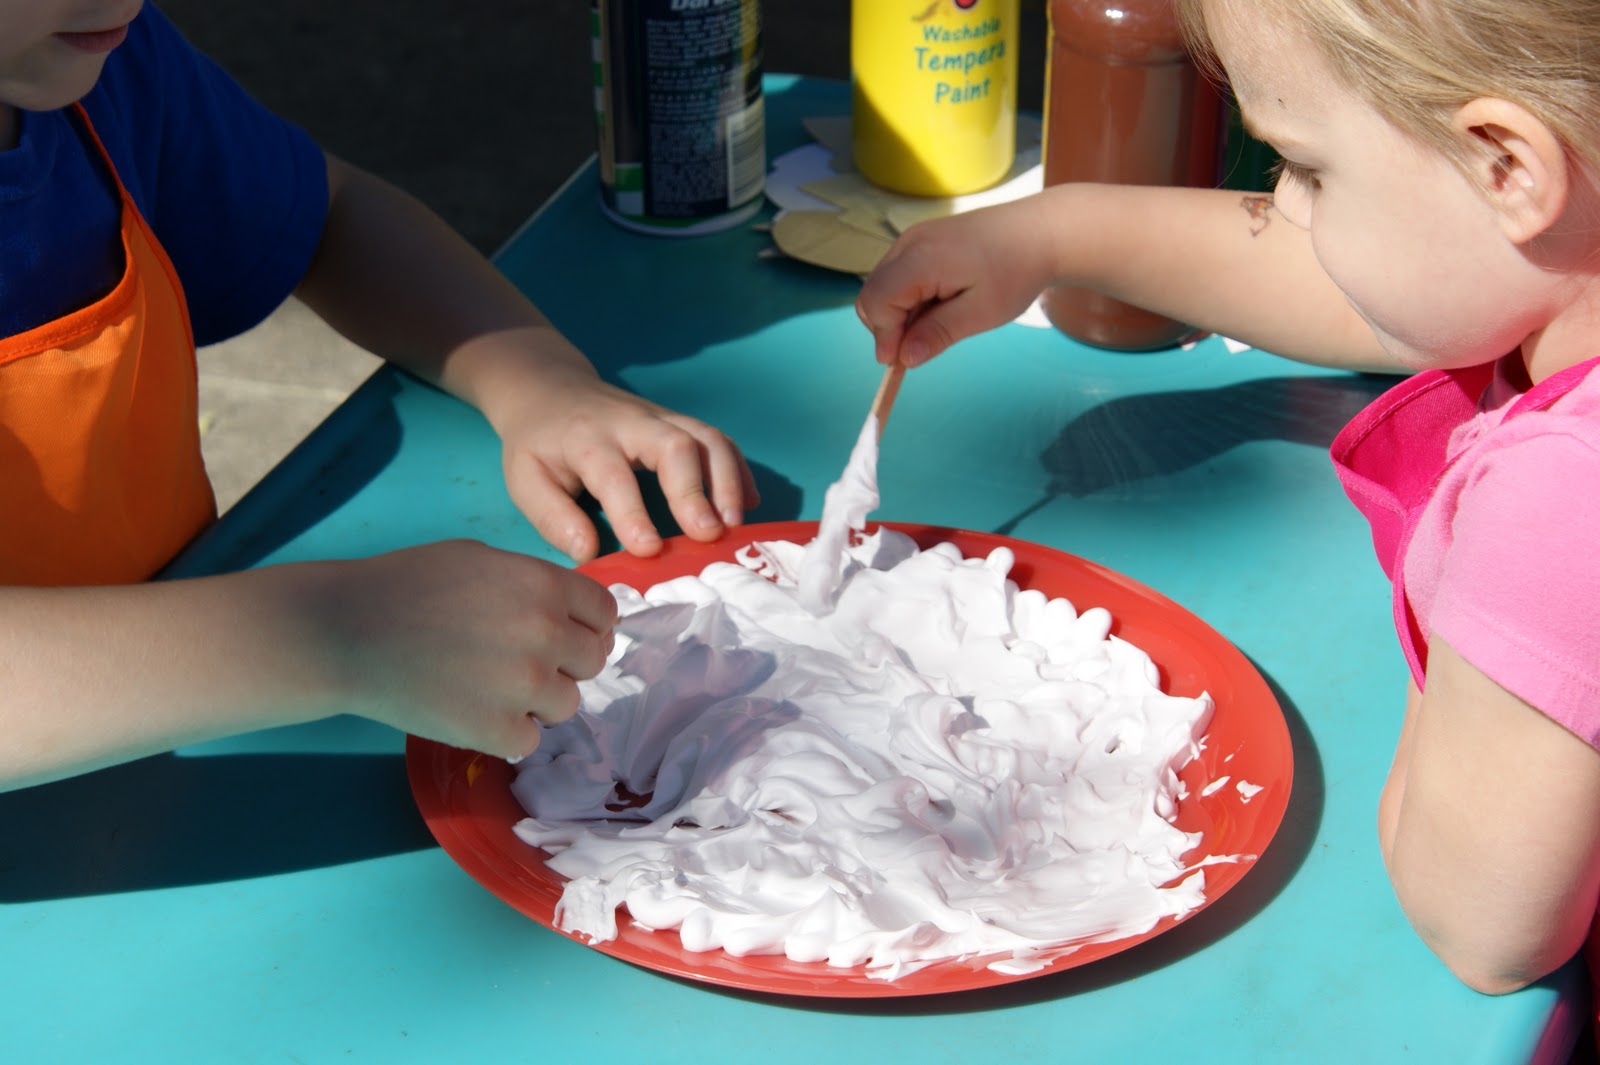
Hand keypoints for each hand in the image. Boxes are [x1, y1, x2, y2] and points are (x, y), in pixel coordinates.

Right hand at [306, 540, 618, 759]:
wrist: (346, 629)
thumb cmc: (408, 585)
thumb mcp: (481, 560)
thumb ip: (535, 585)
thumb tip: (573, 615)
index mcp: (545, 585)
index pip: (605, 614)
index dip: (587, 626)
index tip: (565, 635)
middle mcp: (545, 633)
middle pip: (592, 662)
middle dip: (563, 664)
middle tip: (518, 662)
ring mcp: (524, 685)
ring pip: (566, 705)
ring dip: (536, 701)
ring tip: (488, 685)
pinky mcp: (496, 730)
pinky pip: (529, 740)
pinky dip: (506, 732)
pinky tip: (471, 710)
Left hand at [488, 352, 758, 562]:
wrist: (552, 389)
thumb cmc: (540, 443)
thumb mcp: (525, 479)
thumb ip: (553, 517)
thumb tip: (589, 553)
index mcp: (587, 438)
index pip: (614, 475)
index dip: (632, 513)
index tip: (649, 550)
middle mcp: (631, 422)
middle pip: (675, 445)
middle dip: (695, 490)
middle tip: (708, 535)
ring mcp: (662, 418)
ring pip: (706, 437)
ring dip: (728, 481)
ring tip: (734, 525)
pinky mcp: (680, 423)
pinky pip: (719, 440)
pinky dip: (739, 472)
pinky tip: (747, 506)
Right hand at [856, 197, 1058, 367]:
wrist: (1040, 232)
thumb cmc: (1016, 271)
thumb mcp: (981, 312)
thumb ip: (938, 333)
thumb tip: (903, 358)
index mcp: (921, 258)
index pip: (876, 303)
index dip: (884, 337)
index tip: (902, 363)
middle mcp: (909, 243)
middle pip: (872, 294)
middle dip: (887, 327)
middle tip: (921, 345)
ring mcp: (913, 238)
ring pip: (883, 285)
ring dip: (899, 313)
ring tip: (939, 321)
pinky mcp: (922, 239)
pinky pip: (898, 274)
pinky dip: (908, 297)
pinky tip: (939, 304)